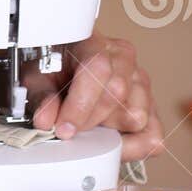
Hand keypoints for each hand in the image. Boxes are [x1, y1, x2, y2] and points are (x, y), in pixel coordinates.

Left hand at [28, 32, 164, 160]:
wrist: (66, 63)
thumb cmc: (55, 67)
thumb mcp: (38, 77)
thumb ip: (42, 97)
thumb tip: (46, 121)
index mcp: (95, 44)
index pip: (98, 71)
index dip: (80, 106)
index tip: (63, 128)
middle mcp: (124, 60)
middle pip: (117, 96)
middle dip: (89, 122)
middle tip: (70, 130)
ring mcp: (140, 82)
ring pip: (137, 117)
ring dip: (110, 131)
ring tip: (90, 127)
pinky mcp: (150, 105)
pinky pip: (154, 135)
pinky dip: (133, 146)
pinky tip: (111, 141)